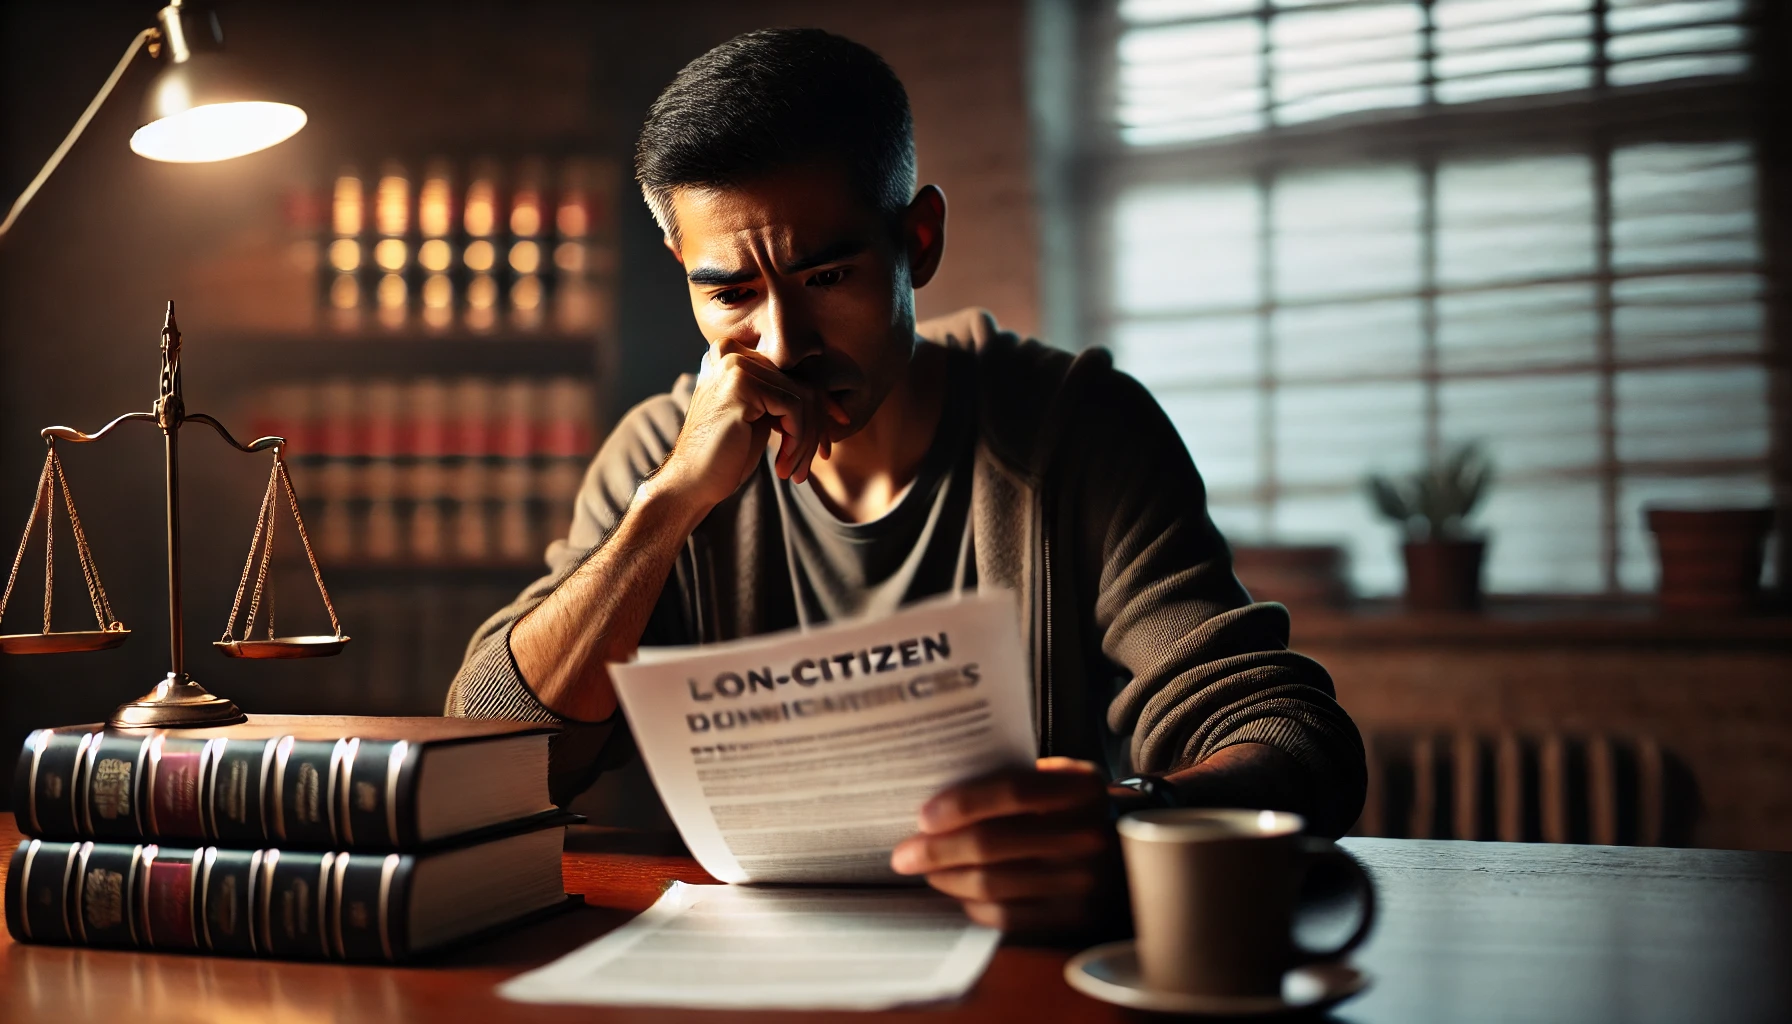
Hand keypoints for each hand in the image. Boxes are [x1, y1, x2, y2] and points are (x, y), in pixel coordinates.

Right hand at [656, 339, 849, 508]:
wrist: (693, 481)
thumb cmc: (728, 453)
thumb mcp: (761, 417)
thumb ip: (785, 398)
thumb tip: (830, 400)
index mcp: (734, 355)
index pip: (794, 375)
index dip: (821, 406)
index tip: (831, 436)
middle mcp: (732, 352)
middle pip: (802, 385)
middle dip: (816, 429)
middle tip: (815, 461)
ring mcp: (735, 365)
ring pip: (804, 398)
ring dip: (807, 441)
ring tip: (795, 470)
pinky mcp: (742, 385)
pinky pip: (795, 409)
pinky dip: (797, 441)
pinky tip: (782, 464)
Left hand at [891, 757, 1119, 936]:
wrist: (1132, 850)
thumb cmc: (1074, 807)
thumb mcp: (1059, 777)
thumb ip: (1011, 779)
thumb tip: (938, 796)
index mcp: (1081, 789)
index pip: (1012, 792)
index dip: (961, 803)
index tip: (923, 816)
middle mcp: (1086, 836)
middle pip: (992, 844)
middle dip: (936, 850)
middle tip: (903, 854)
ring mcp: (1081, 882)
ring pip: (992, 885)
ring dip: (947, 878)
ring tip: (926, 870)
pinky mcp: (1071, 917)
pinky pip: (1005, 917)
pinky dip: (971, 904)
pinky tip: (956, 890)